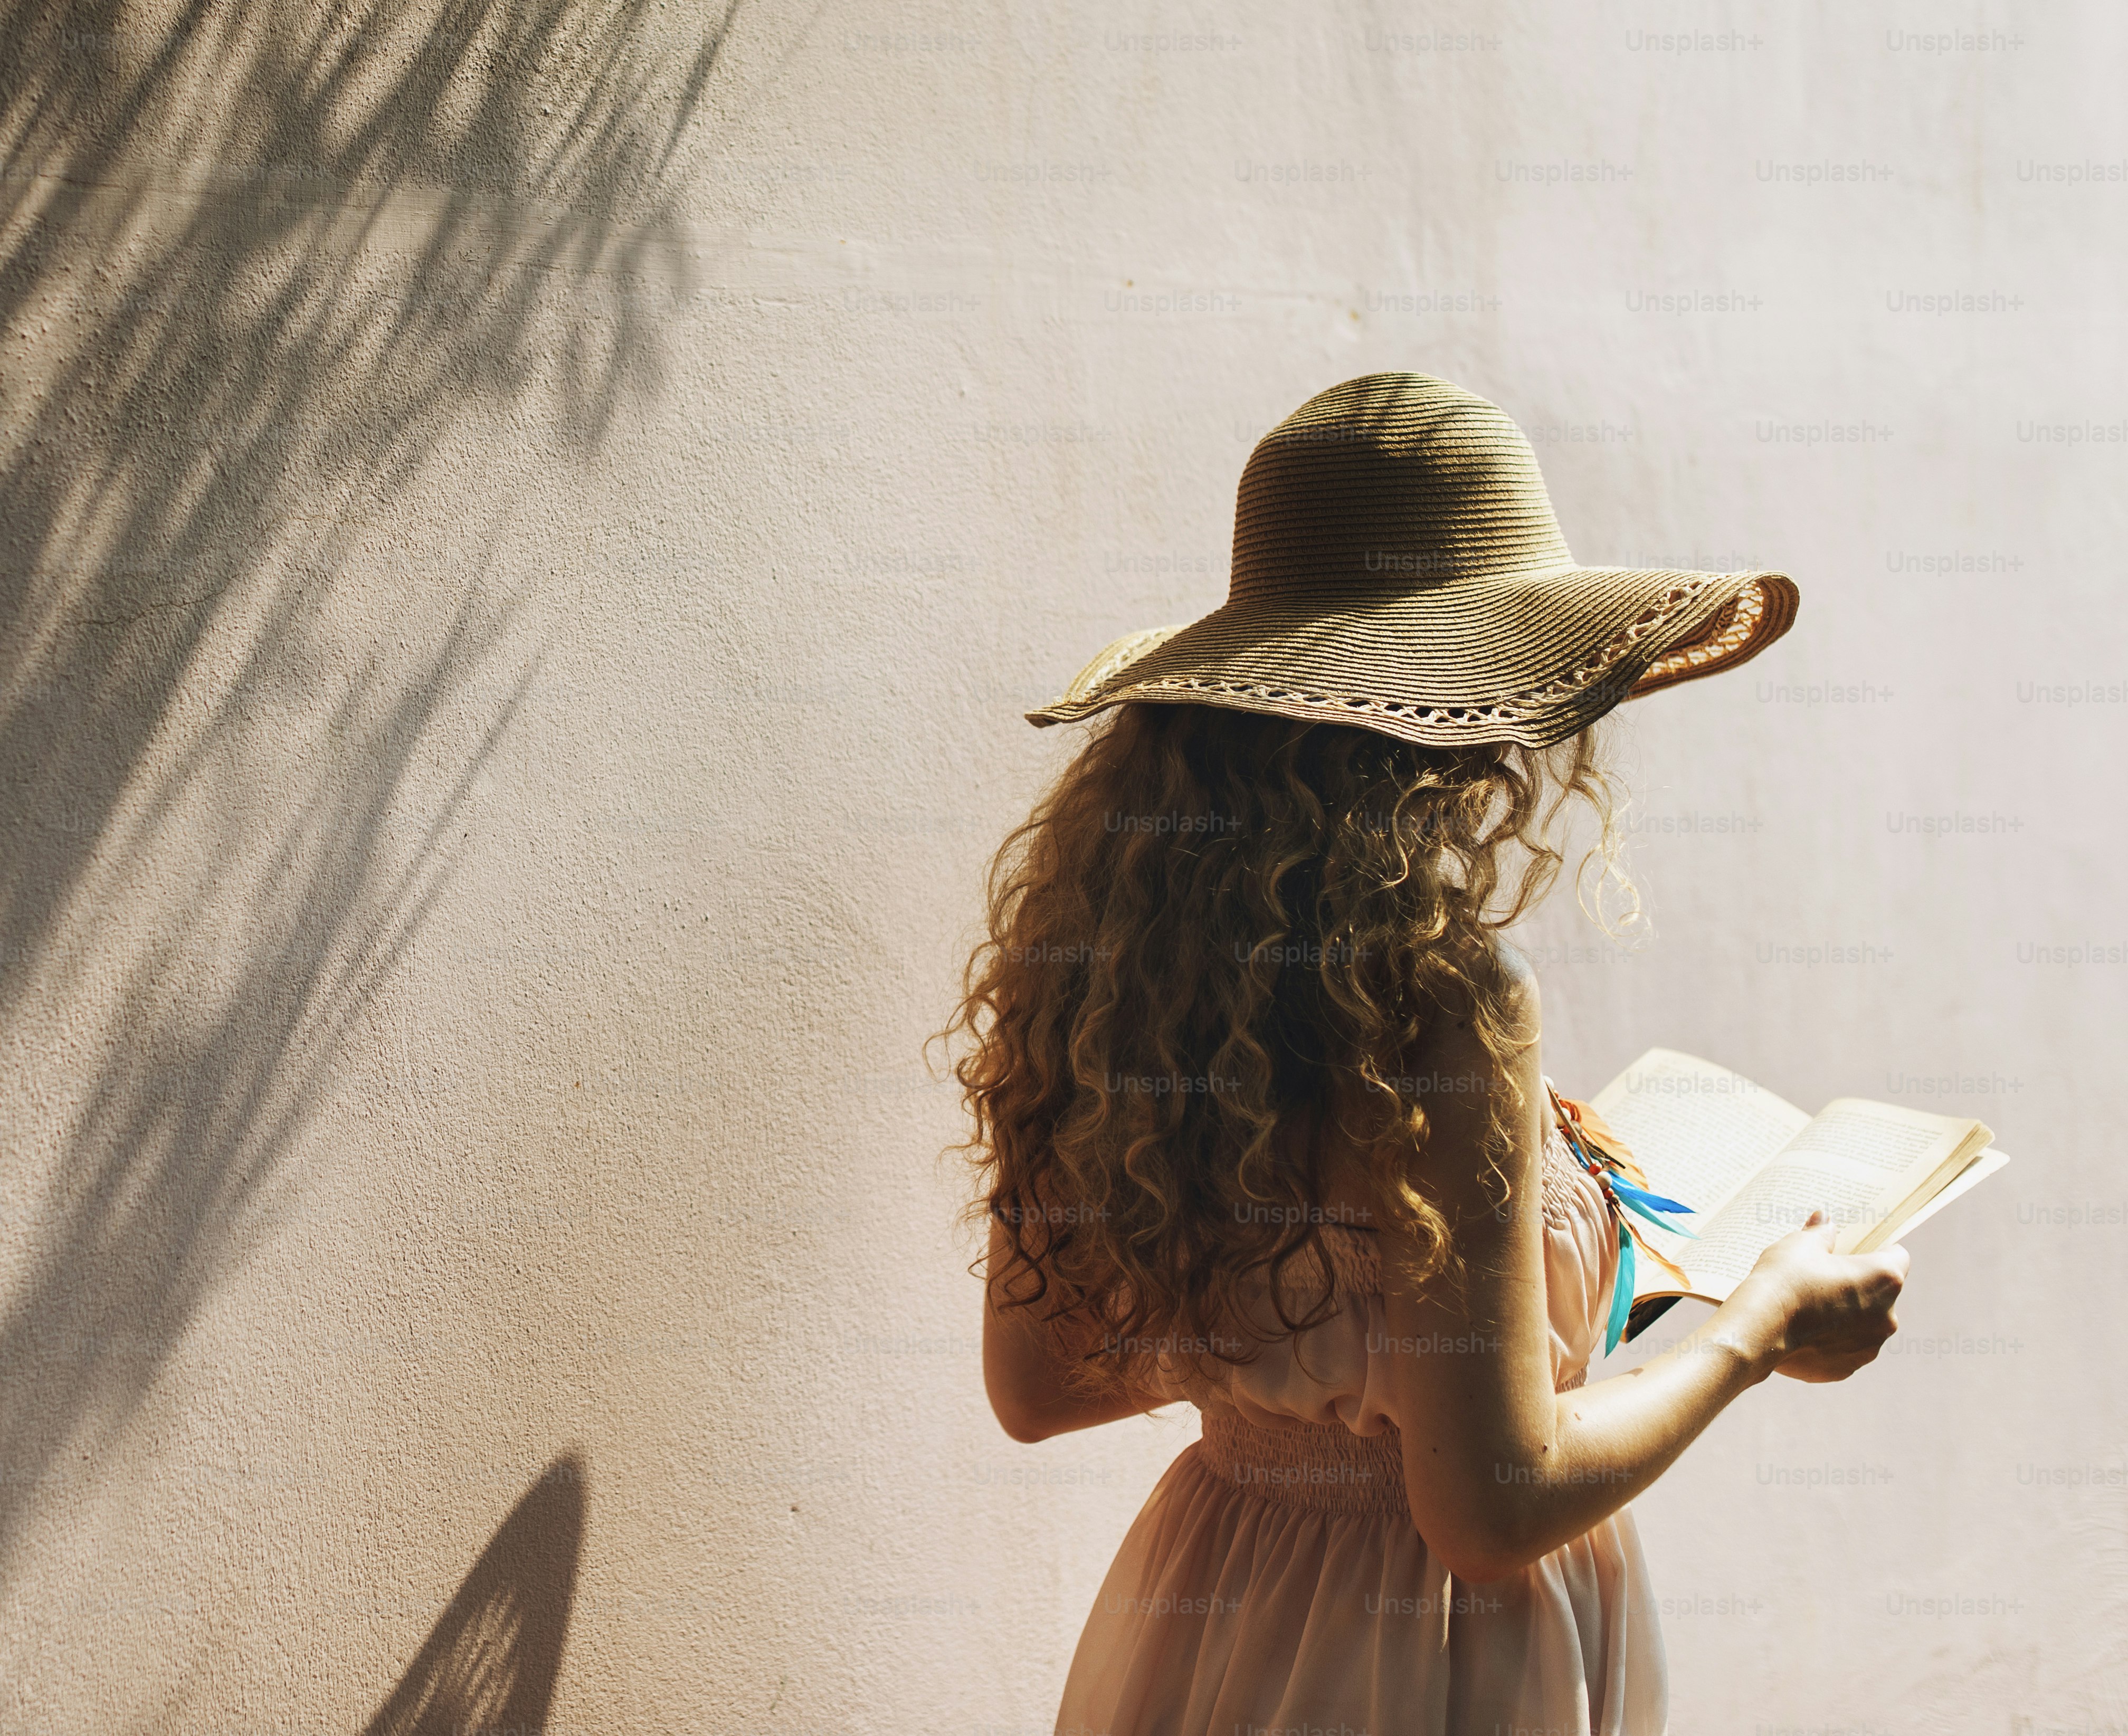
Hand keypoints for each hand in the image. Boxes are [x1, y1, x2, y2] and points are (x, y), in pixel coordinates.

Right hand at [1734, 1210, 1908, 1382]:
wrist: (1758, 1329)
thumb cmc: (1784, 1280)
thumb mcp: (1800, 1245)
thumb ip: (1821, 1233)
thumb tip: (1825, 1221)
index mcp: (1884, 1279)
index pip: (1898, 1257)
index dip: (1877, 1250)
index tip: (1854, 1250)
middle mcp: (1887, 1317)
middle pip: (1880, 1294)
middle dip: (1857, 1286)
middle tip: (1823, 1277)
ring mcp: (1868, 1347)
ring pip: (1863, 1325)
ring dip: (1845, 1316)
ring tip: (1809, 1307)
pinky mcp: (1846, 1369)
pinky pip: (1842, 1349)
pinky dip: (1828, 1341)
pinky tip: (1801, 1331)